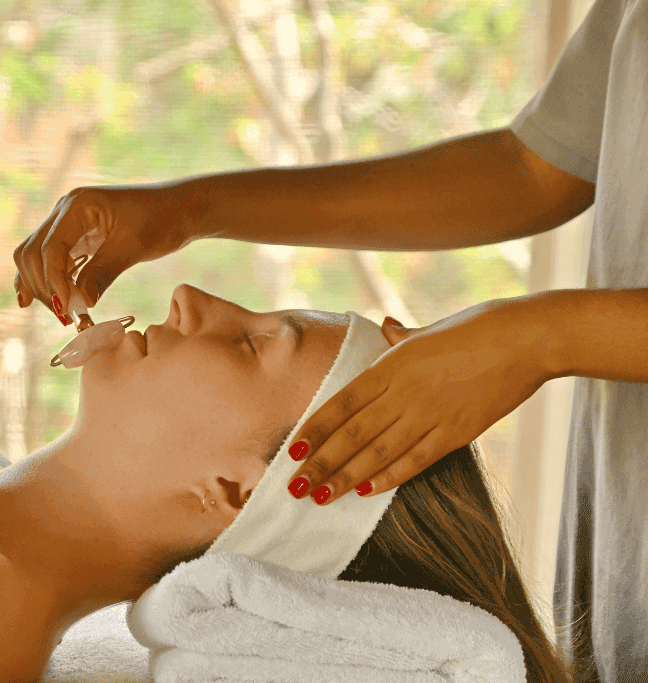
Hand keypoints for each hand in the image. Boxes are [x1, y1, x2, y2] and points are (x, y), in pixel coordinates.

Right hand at [13, 186, 194, 322]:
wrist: (180, 208)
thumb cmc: (161, 220)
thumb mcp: (132, 247)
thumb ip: (101, 273)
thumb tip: (78, 304)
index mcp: (78, 205)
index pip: (50, 248)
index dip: (53, 282)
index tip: (66, 310)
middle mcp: (65, 211)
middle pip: (32, 253)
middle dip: (42, 287)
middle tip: (65, 317)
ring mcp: (67, 223)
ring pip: (35, 258)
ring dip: (43, 287)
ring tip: (64, 314)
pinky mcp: (74, 236)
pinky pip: (51, 260)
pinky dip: (51, 281)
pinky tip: (55, 302)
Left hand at [286, 299, 552, 504]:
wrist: (529, 339)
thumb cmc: (479, 328)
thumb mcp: (431, 329)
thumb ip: (403, 336)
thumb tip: (386, 326)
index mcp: (393, 364)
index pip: (342, 402)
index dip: (316, 428)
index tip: (293, 450)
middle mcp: (406, 391)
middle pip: (353, 433)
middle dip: (321, 462)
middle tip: (295, 487)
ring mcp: (432, 413)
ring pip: (379, 452)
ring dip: (347, 477)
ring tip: (321, 496)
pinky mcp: (459, 431)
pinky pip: (417, 459)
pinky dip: (391, 476)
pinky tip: (367, 490)